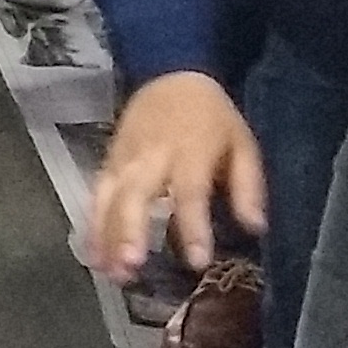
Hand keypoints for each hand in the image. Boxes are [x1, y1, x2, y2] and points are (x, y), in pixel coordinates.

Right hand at [87, 71, 263, 283]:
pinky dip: (92, 225)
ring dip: (107, 235)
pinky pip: (97, 194)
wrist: (171, 74)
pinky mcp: (108, 161)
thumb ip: (247, 186)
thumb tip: (255, 227)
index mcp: (191, 151)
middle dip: (131, 231)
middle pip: (136, 194)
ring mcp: (125, 158)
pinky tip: (93, 256)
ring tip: (112, 273)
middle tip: (132, 266)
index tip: (197, 261)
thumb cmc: (212, 118)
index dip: (193, 226)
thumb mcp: (242, 144)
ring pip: (110, 197)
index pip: (190, 191)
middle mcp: (152, 156)